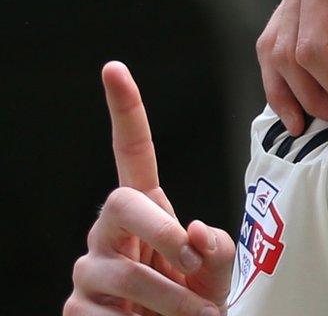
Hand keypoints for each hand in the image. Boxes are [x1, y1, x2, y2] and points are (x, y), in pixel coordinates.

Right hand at [66, 63, 234, 315]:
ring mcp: (89, 268)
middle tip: (194, 263)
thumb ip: (216, 248)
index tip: (114, 68)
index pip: (132, 153)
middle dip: (162, 231)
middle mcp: (109, 231)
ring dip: (172, 299)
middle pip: (124, 204)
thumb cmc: (192, 300)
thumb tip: (195, 233)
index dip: (124, 111)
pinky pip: (111, 313)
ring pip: (127, 273)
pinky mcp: (78, 306)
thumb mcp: (215, 271)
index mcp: (145, 210)